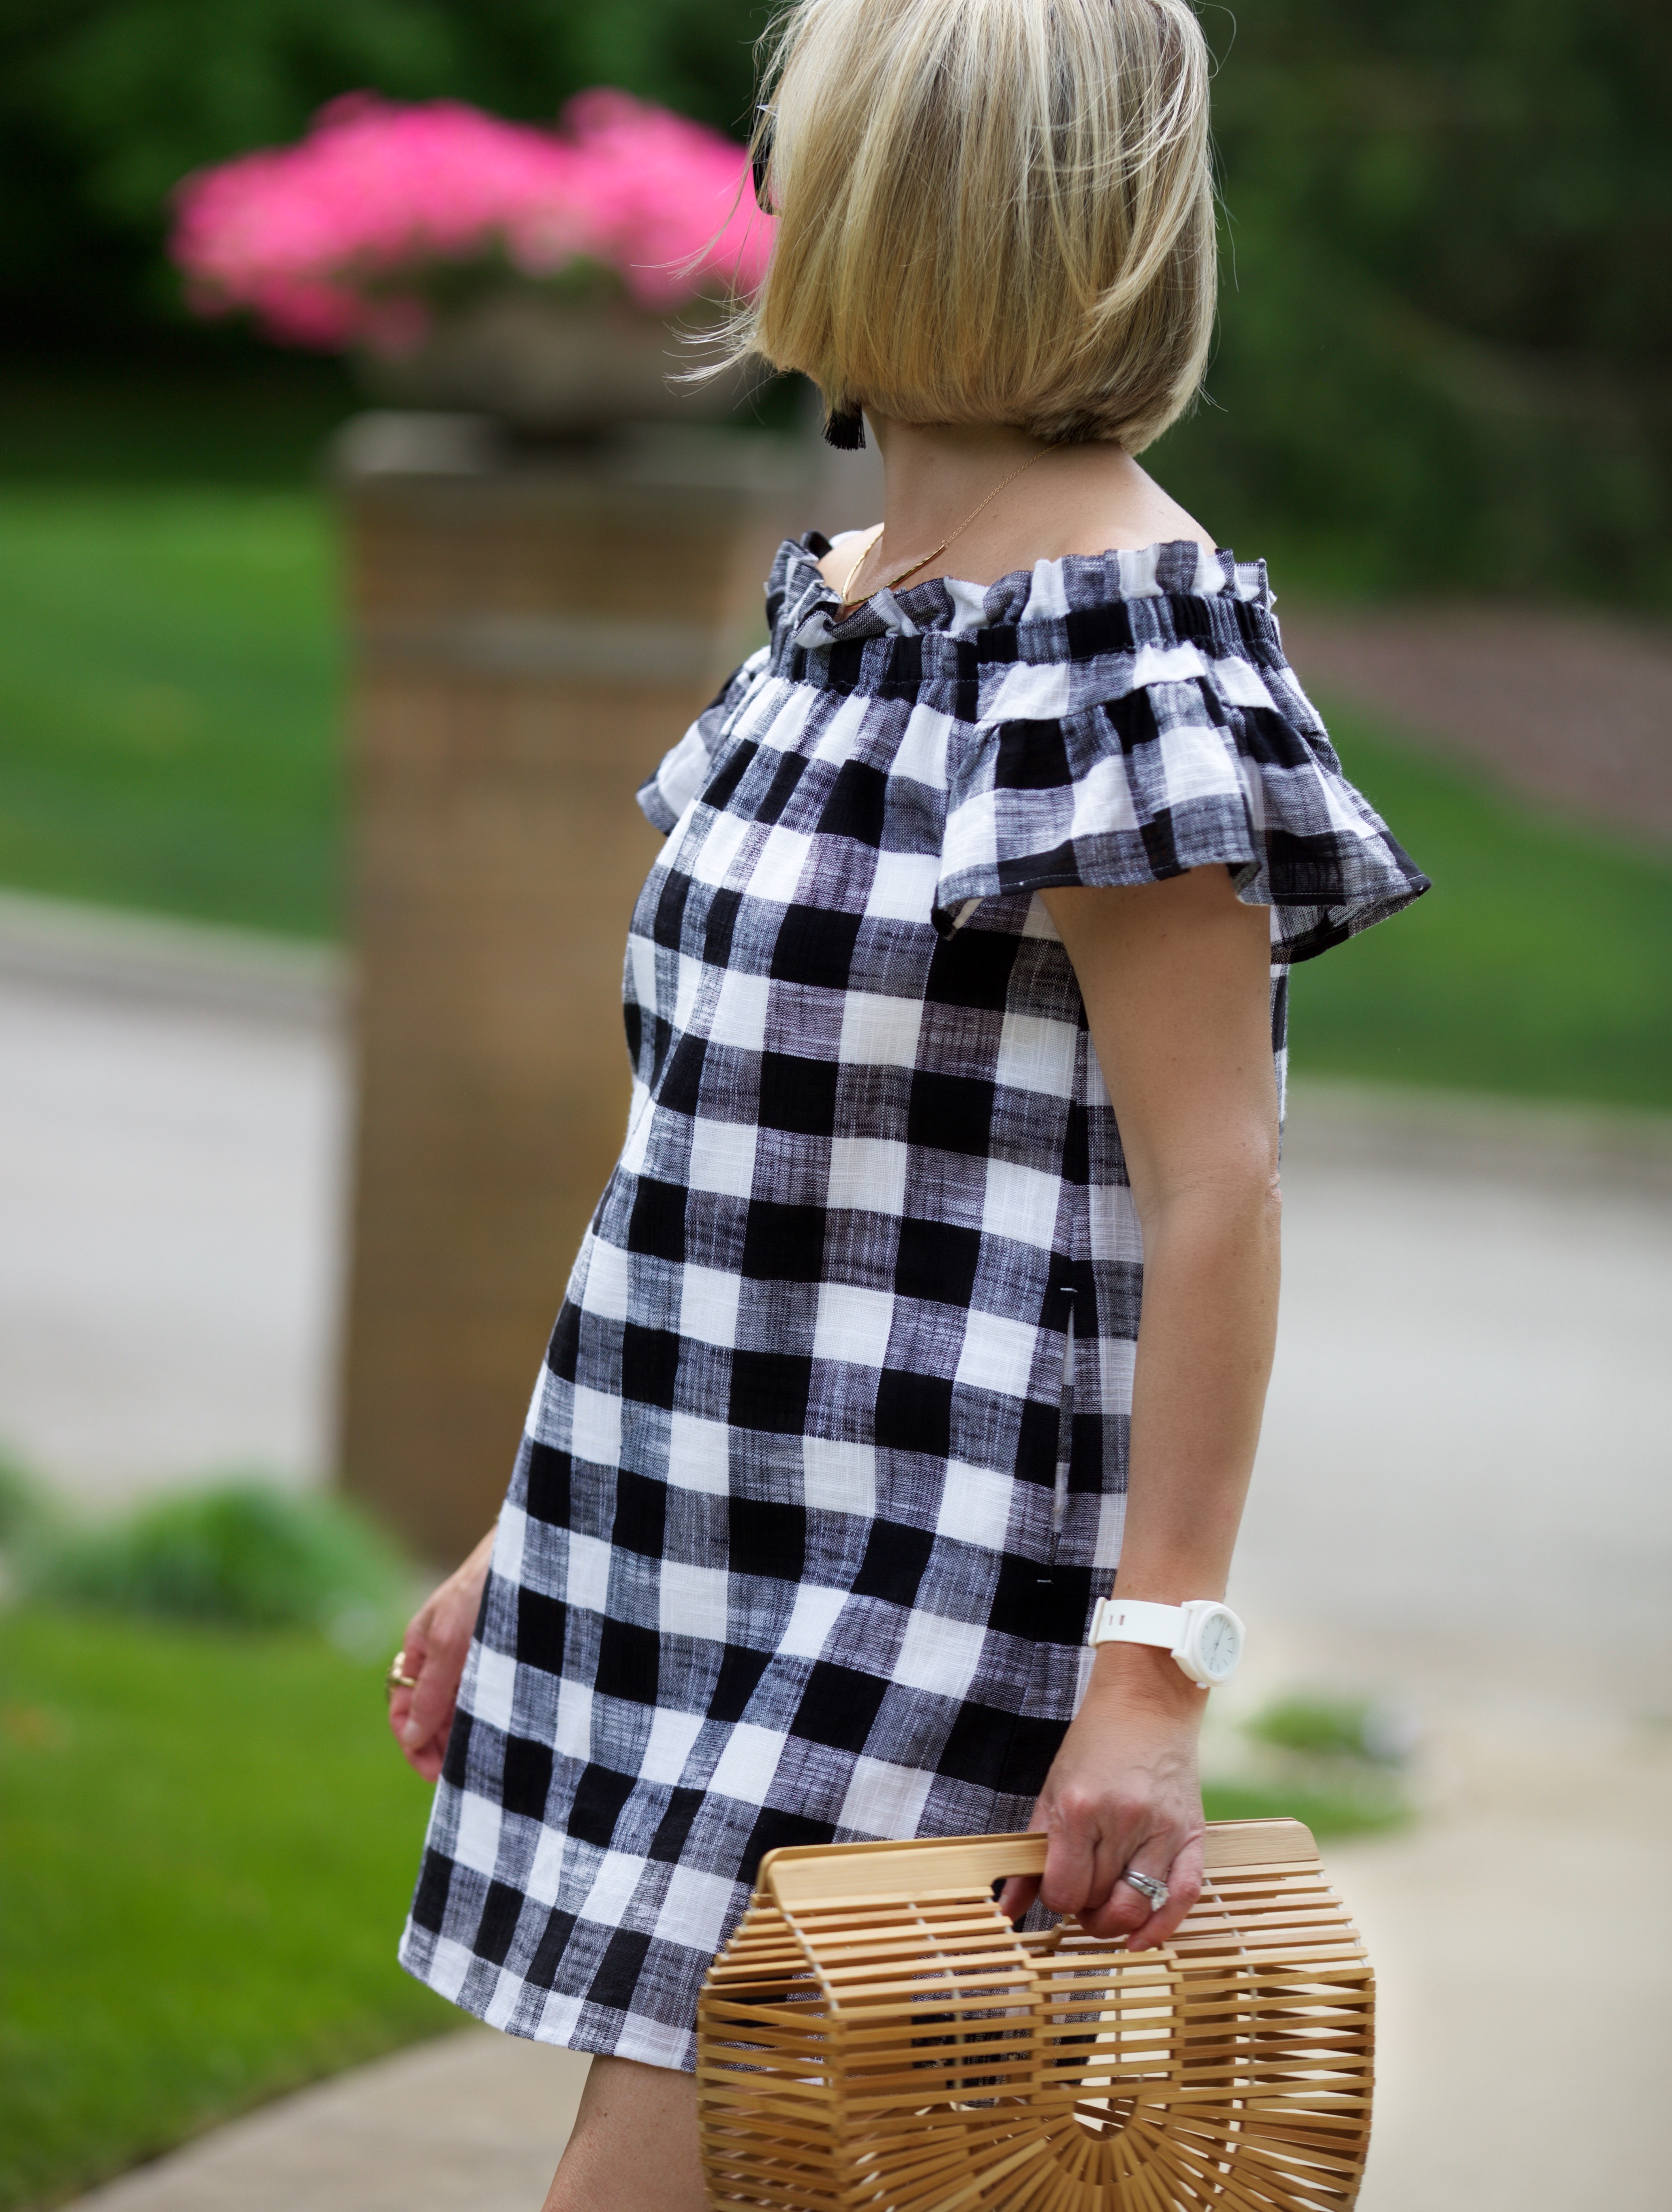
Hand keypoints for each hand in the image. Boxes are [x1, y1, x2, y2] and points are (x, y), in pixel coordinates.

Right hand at [387, 1529, 495, 1780]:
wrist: (538, 1549)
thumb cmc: (487, 1584)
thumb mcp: (452, 1640)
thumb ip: (431, 1690)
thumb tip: (410, 1736)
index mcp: (421, 1648)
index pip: (402, 1707)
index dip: (413, 1744)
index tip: (436, 1774)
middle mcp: (445, 1654)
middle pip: (431, 1714)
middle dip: (441, 1746)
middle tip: (467, 1775)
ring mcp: (474, 1654)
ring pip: (461, 1707)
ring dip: (467, 1735)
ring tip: (488, 1760)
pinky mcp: (504, 1654)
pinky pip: (488, 1694)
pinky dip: (490, 1716)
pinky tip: (505, 1733)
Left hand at [998, 1642, 1206, 1948]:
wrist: (1146, 1703)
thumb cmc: (1093, 1746)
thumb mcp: (1051, 1792)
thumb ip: (1030, 1854)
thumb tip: (1006, 1910)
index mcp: (1079, 1809)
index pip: (1064, 1891)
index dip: (1057, 1898)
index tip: (1059, 1884)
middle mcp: (1122, 1820)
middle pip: (1098, 1902)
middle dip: (1085, 1908)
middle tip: (1083, 1892)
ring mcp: (1162, 1828)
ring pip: (1136, 1907)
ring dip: (1116, 1920)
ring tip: (1107, 1904)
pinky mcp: (1193, 1833)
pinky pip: (1184, 1896)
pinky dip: (1163, 1925)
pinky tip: (1142, 1937)